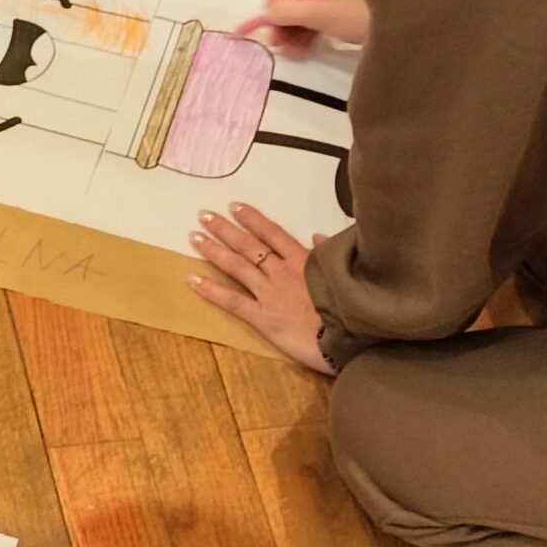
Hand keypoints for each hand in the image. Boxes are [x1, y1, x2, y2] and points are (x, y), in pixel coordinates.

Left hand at [189, 205, 335, 374]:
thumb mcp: (346, 274)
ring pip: (237, 266)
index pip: (273, 233)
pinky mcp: (264, 317)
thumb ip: (328, 253)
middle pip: (249, 244)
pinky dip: (211, 290)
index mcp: (304, 260)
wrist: (352, 339)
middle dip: (224, 228)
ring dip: (213, 250)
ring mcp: (270, 293)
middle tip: (203, 215)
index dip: (252, 219)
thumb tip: (318, 236)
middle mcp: (283, 272)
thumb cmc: (353, 309)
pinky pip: (232, 301)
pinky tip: (192, 280)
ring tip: (193, 237)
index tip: (234, 206)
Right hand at [248, 0, 368, 57]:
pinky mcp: (351, 2)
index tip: (277, 15)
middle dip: (282, 15)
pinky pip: (323, 10)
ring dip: (294, 26)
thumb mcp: (321, 13)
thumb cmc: (362, 11)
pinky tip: (305, 50)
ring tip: (291, 53)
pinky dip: (312, 28)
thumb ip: (287, 12)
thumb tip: (269, 13)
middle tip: (278, 43)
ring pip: (307, 1)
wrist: (412, 19)